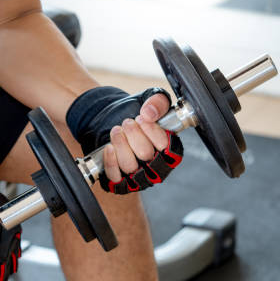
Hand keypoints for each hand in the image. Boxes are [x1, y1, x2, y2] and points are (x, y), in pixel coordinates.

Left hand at [66, 86, 182, 193]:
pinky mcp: (120, 180)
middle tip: (127, 123)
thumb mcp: (152, 100)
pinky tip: (109, 147)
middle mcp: (156, 165)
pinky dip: (111, 161)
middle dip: (133, 134)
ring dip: (120, 144)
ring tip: (117, 131)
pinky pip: (115, 176)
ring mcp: (138, 175)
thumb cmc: (139, 115)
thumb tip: (150, 113)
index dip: (152, 131)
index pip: (165, 146)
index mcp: (170, 149)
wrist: (116, 120)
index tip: (142, 118)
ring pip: (129, 165)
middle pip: (145, 154)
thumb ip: (158, 102)